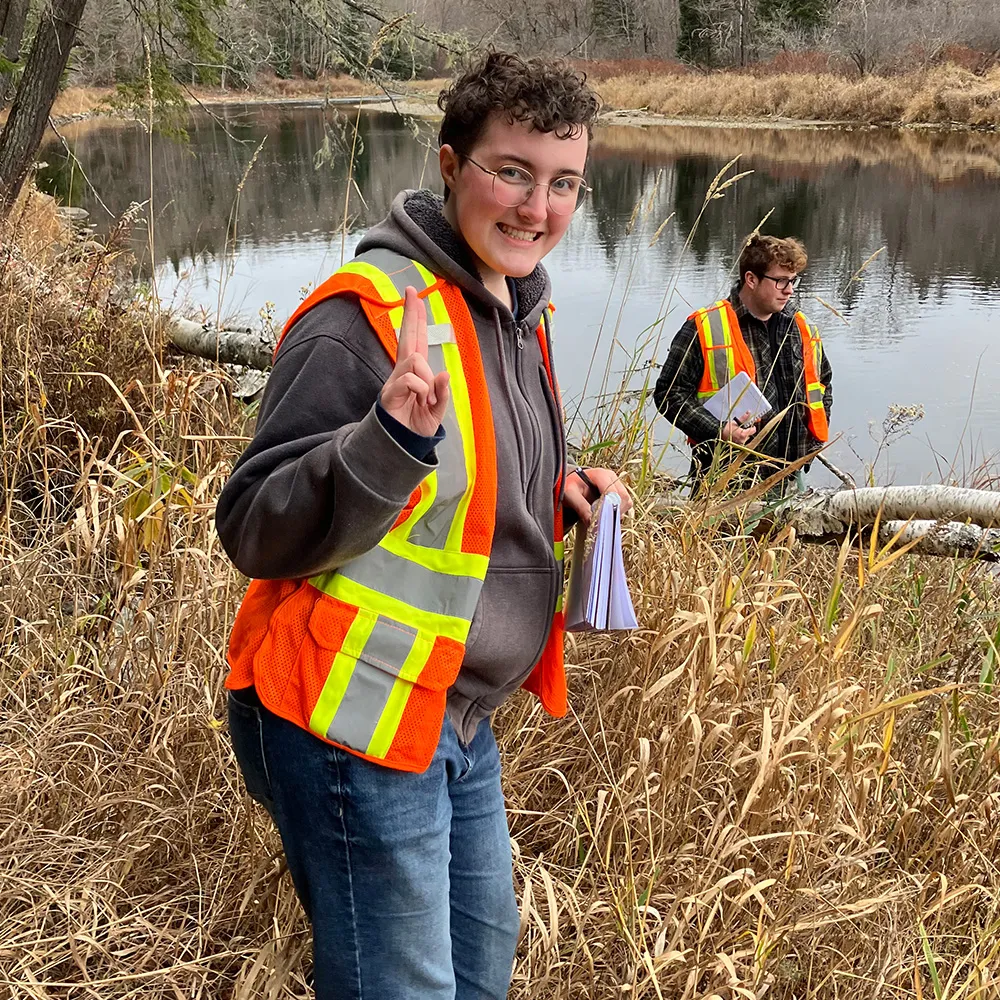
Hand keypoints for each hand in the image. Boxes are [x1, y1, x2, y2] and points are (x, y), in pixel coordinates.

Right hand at [380, 286, 449, 436]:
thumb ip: (442, 392)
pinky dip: (421, 390)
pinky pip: (410, 379)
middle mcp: (404, 371)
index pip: (417, 340)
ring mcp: (395, 380)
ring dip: (426, 379)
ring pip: (415, 359)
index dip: (416, 320)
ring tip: (427, 399)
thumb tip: (444, 374)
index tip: (414, 296)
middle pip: (408, 337)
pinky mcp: (389, 392)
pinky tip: (421, 401)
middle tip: (411, 291)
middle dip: (410, 314)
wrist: (403, 444)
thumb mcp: (438, 409)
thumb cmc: (418, 425)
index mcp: (416, 372)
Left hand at [564, 467, 632, 526]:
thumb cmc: (570, 486)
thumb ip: (581, 507)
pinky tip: (605, 515)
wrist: (572, 484)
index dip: (607, 508)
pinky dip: (617, 513)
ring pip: (627, 502)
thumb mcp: (570, 495)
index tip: (599, 520)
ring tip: (601, 517)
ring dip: (616, 513)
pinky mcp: (620, 493)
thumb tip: (593, 522)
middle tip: (600, 521)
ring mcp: (618, 485)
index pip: (612, 493)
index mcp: (601, 474)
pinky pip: (626, 505)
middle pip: (623, 498)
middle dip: (613, 512)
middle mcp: (613, 478)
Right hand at [720, 410, 755, 444]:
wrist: (720, 436)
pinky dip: (741, 438)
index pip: (754, 430)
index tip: (750, 425)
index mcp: (743, 434)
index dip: (752, 427)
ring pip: (747, 437)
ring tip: (738, 432)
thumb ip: (743, 418)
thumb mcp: (735, 422)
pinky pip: (743, 441)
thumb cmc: (727, 429)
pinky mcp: (739, 446)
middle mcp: (743, 440)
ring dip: (744, 434)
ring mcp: (741, 444)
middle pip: (750, 434)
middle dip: (748, 431)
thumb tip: (749, 412)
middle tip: (741, 428)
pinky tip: (737, 436)